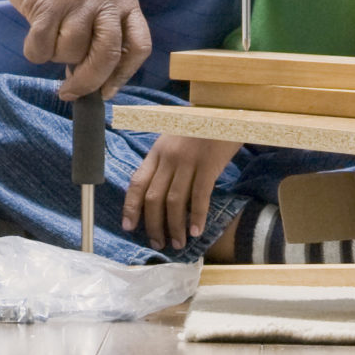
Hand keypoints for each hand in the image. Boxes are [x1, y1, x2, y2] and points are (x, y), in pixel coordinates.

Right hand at [0, 0, 150, 98]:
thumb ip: (102, 26)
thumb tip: (97, 78)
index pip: (139, 46)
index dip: (124, 75)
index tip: (106, 92)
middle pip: (106, 57)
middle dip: (87, 82)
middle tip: (69, 91)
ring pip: (70, 54)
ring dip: (54, 54)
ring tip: (47, 30)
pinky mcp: (50, 3)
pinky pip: (42, 49)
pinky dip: (34, 50)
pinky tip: (32, 31)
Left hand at [122, 133, 241, 250]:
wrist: (225, 110)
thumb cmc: (200, 128)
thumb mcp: (174, 140)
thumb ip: (164, 162)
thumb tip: (157, 196)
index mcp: (157, 151)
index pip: (137, 183)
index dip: (131, 208)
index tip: (129, 227)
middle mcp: (168, 157)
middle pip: (154, 198)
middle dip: (153, 225)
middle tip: (158, 244)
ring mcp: (188, 160)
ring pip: (174, 201)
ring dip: (174, 227)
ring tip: (179, 243)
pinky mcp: (209, 164)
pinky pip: (199, 196)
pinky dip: (196, 217)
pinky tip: (197, 231)